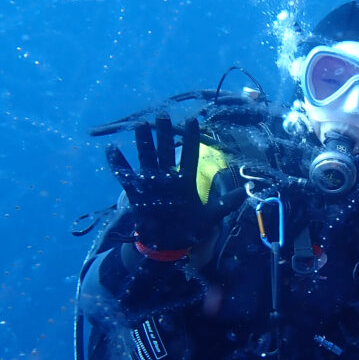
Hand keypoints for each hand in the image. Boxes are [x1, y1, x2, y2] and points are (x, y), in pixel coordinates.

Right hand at [106, 116, 239, 251]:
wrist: (168, 244)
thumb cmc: (190, 228)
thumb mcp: (211, 217)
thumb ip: (225, 203)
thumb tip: (245, 191)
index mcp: (185, 180)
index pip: (189, 154)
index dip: (191, 138)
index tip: (192, 119)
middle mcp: (167, 178)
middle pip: (164, 151)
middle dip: (163, 133)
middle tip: (162, 115)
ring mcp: (151, 184)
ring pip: (146, 158)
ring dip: (143, 142)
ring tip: (141, 124)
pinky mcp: (137, 193)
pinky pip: (125, 176)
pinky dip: (118, 164)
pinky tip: (112, 150)